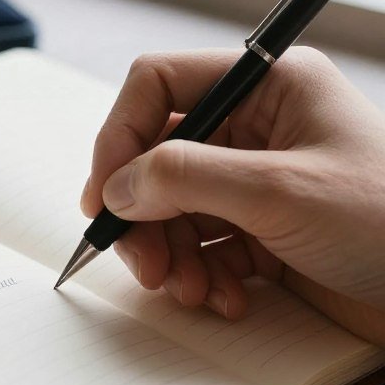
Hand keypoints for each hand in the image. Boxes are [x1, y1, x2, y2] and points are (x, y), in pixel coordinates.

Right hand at [81, 47, 384, 344]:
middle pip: (157, 156)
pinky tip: (224, 298)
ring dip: (171, 253)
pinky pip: (203, 242)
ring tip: (191, 291)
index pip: (157, 87)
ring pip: (173, 205)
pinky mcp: (264, 226)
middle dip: (145, 215)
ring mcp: (258, 178)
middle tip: (144, 265)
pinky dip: (201, 273)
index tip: (104, 197)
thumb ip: (185, 178)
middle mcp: (257, 125)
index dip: (119, 138)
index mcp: (267, 85)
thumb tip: (116, 188)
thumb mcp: (280, 193)